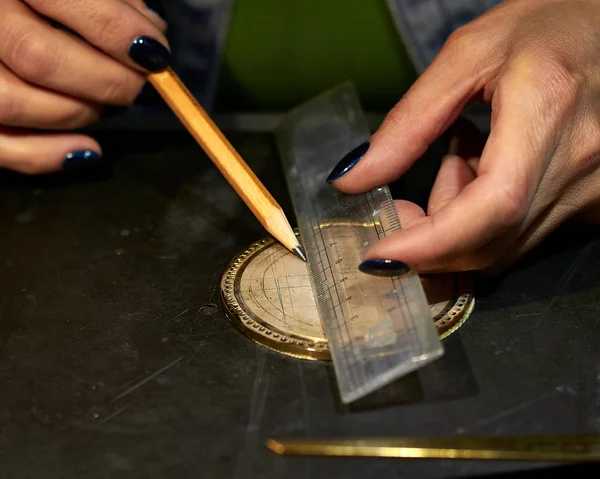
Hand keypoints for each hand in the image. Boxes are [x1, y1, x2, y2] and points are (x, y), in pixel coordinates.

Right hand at [0, 0, 168, 173]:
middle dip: (107, 81)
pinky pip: (0, 146)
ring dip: (79, 112)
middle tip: (138, 86)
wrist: (11, 20)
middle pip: (37, 58)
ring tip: (106, 106)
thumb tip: (150, 29)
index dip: (117, 30)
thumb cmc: (49, 4)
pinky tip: (89, 150)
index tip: (155, 54)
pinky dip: (47, 156)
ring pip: (14, 102)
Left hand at [327, 0, 599, 273]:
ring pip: (502, 246)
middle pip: (489, 242)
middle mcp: (581, 164)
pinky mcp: (592, 202)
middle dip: (427, 240)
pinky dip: (482, 218)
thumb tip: (354, 178)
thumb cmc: (548, 27)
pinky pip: (521, 234)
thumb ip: (408, 123)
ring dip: (454, 224)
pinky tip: (484, 166)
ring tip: (457, 158)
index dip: (429, 244)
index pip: (490, 206)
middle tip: (397, 205)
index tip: (378, 257)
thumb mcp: (467, 56)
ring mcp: (593, 190)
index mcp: (548, 113)